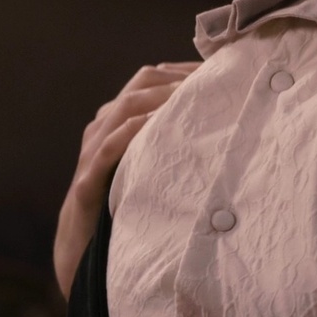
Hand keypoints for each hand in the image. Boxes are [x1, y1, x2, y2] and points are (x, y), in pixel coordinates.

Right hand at [54, 62, 198, 298]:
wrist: (88, 247)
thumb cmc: (131, 198)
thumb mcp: (156, 161)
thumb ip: (178, 138)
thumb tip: (229, 122)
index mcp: (120, 118)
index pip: (152, 78)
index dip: (184, 69)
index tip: (220, 70)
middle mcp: (104, 126)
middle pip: (141, 83)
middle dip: (179, 77)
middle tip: (215, 80)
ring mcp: (93, 150)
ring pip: (125, 107)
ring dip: (162, 97)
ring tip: (196, 95)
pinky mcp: (88, 179)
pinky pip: (109, 147)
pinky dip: (134, 130)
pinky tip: (159, 124)